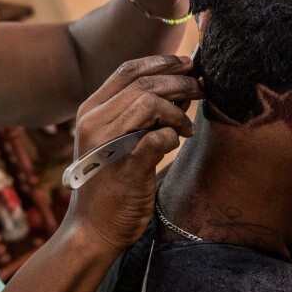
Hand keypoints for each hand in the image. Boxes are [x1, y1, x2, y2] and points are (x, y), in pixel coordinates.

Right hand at [64, 55, 204, 251]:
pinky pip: (158, 137)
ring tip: (189, 125)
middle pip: (144, 82)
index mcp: (90, 112)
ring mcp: (107, 144)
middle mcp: (94, 122)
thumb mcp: (117, 140)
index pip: (128, 70)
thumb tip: (182, 89)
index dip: (161, 62)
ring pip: (150, 103)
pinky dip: (173, 135)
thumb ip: (142, 114)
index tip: (187, 63)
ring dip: (178, 109)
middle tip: (201, 87)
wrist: (92, 230)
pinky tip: (178, 143)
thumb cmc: (109, 184)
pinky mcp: (126, 167)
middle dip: (180, 80)